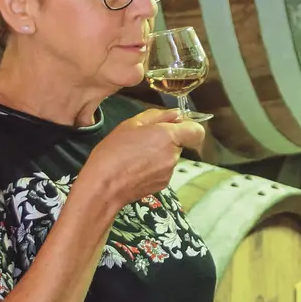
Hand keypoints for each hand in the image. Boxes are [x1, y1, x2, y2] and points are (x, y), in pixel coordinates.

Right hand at [81, 108, 203, 210]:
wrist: (103, 186)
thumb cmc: (113, 152)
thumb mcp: (131, 124)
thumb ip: (158, 116)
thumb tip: (177, 114)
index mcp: (168, 136)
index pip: (197, 131)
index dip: (189, 126)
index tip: (174, 125)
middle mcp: (173, 155)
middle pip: (180, 143)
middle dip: (166, 140)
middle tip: (142, 140)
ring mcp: (169, 172)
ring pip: (170, 157)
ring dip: (158, 154)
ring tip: (135, 156)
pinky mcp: (163, 184)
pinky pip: (163, 170)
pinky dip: (154, 167)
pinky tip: (135, 168)